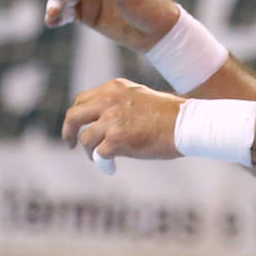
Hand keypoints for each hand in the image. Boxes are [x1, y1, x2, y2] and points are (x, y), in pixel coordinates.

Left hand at [63, 79, 183, 163]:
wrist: (188, 124)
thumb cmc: (172, 114)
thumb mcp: (141, 97)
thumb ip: (120, 103)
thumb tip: (105, 121)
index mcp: (114, 88)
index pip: (82, 100)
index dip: (77, 115)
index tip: (78, 126)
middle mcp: (108, 101)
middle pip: (74, 116)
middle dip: (68, 131)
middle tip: (71, 143)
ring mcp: (111, 121)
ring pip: (86, 139)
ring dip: (89, 151)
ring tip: (97, 158)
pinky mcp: (116, 140)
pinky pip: (99, 155)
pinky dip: (103, 163)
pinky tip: (111, 167)